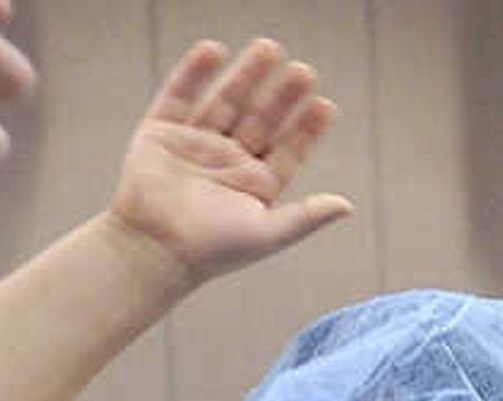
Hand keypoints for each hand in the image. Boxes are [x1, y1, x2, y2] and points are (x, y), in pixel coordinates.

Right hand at [107, 38, 354, 286]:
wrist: (154, 250)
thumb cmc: (212, 250)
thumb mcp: (267, 233)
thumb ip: (306, 216)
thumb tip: (348, 206)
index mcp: (255, 184)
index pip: (288, 149)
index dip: (307, 128)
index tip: (325, 105)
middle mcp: (228, 160)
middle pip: (261, 118)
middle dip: (282, 95)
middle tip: (304, 71)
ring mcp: (195, 143)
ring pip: (226, 100)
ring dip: (247, 75)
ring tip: (270, 48)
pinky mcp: (160, 132)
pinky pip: (179, 94)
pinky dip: (194, 72)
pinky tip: (214, 51)